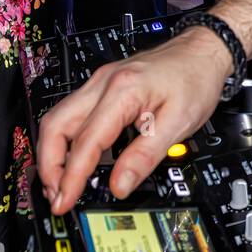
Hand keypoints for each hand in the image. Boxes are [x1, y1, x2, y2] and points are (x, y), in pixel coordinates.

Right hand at [35, 29, 231, 213]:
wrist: (202, 50)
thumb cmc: (195, 78)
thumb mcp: (179, 122)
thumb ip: (146, 157)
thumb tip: (120, 185)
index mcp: (122, 91)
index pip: (86, 142)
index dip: (72, 177)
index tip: (66, 201)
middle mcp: (103, 83)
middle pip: (55, 125)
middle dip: (50, 165)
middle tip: (57, 195)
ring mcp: (100, 82)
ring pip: (58, 118)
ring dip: (54, 153)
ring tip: (62, 183)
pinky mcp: (103, 86)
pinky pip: (73, 113)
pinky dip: (67, 139)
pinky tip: (76, 158)